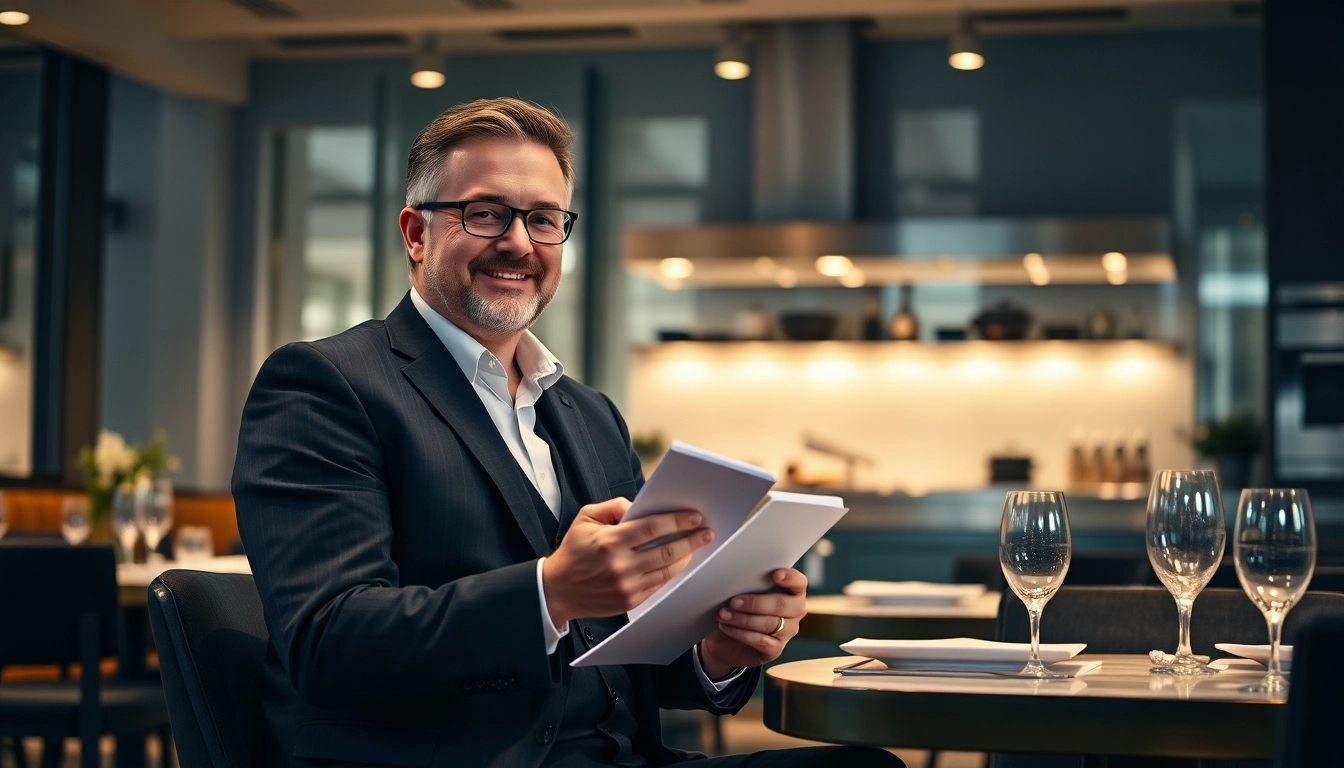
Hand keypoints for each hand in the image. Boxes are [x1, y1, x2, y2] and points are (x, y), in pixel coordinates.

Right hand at [542, 497, 712, 626]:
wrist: (557, 589)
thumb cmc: (574, 550)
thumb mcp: (586, 518)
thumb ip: (613, 506)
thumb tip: (639, 506)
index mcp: (609, 540)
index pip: (652, 527)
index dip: (677, 521)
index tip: (694, 516)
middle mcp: (620, 564)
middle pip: (666, 551)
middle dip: (691, 539)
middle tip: (706, 532)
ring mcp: (626, 585)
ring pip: (667, 570)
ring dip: (687, 557)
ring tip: (698, 546)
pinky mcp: (630, 600)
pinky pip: (659, 584)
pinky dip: (672, 572)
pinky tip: (681, 562)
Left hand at [699, 568, 806, 679]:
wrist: (725, 638)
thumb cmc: (738, 607)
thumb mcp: (742, 591)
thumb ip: (748, 583)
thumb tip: (738, 578)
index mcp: (791, 591)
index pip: (798, 582)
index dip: (790, 578)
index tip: (775, 574)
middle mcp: (795, 611)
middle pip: (782, 604)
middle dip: (755, 602)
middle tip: (733, 601)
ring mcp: (787, 632)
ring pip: (769, 623)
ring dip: (742, 618)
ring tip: (723, 614)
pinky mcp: (775, 650)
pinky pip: (760, 640)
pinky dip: (740, 633)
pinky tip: (725, 627)